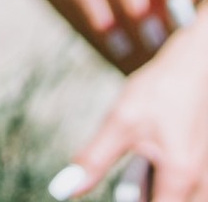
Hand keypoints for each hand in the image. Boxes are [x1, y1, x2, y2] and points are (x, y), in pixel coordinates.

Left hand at [57, 1, 207, 198]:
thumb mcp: (120, 120)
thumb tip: (63, 191)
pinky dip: (162, 186)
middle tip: (133, 165)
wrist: (196, 67)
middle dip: (138, 196)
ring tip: (143, 158)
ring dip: (151, 192)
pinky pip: (180, 194)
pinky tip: (154, 159)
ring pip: (172, 201)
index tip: (117, 191)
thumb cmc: (159, 90)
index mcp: (180, 180)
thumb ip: (93, 160)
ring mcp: (205, 182)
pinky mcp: (203, 176)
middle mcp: (200, 188)